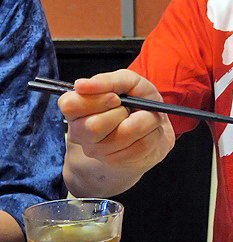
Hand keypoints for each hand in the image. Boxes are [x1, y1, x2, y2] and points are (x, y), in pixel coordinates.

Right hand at [58, 69, 174, 170]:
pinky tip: (148, 131)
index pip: (70, 105)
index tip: (115, 97)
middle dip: (122, 112)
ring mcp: (97, 151)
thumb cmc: (135, 99)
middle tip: (129, 108)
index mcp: (76, 108)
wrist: (154, 124)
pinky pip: (140, 146)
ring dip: (144, 120)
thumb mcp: (127, 81)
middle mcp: (80, 132)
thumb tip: (80, 85)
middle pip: (94, 126)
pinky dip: (152, 133)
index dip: (96, 100)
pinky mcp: (117, 161)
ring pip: (122, 135)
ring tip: (145, 116)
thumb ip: (106, 80)